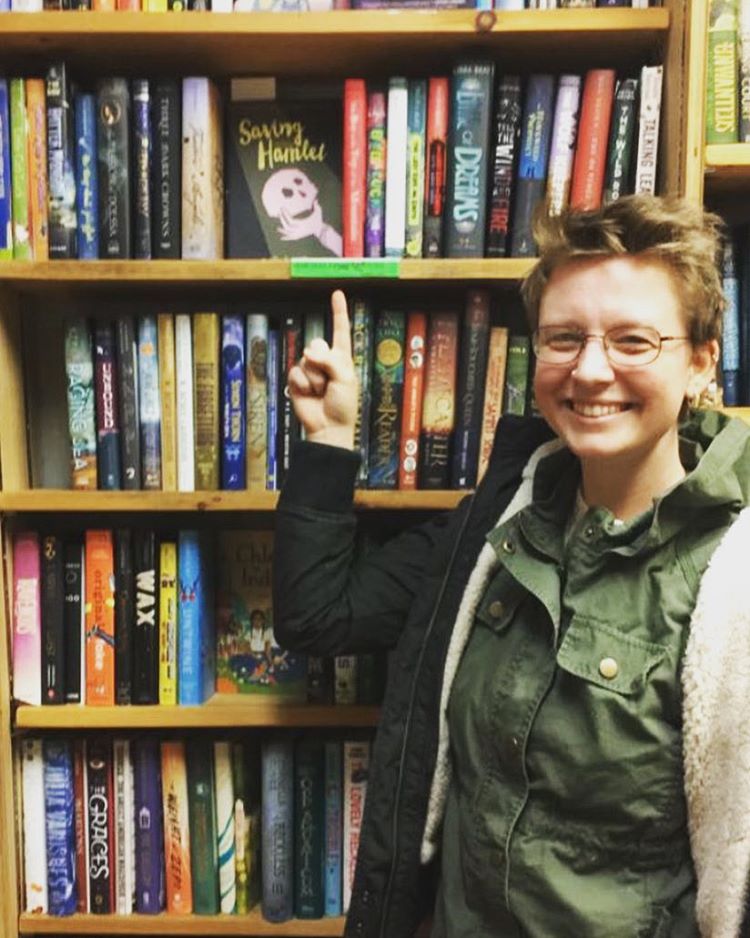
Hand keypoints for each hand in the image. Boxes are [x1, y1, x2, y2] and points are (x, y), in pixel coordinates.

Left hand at [277, 200, 323, 241]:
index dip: (286, 215)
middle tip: (279, 213)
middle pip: (288, 226)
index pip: (291, 221)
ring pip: (289, 234)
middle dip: (282, 220)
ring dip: (283, 231)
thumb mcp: (318, 212)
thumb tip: (315, 200)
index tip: (282, 208)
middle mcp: (300, 230)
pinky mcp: (299, 236)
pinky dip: (286, 238)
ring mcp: (299, 234)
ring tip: (277, 228)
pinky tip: (281, 238)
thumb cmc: (318, 220)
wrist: (320, 230)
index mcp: (302, 224)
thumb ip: (316, 206)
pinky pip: (291, 238)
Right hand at [287, 290, 357, 448]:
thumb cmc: (343, 405)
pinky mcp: (297, 380)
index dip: (338, 312)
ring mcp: (310, 370)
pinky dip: (303, 384)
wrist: (328, 428)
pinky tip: (309, 395)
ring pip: (306, 358)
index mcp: (342, 358)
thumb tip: (309, 352)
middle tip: (328, 382)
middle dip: (321, 360)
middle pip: (317, 343)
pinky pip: (296, 371)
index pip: (340, 330)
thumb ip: (331, 360)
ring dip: (314, 377)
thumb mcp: (346, 379)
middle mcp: (326, 361)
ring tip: (321, 392)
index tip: (337, 293)